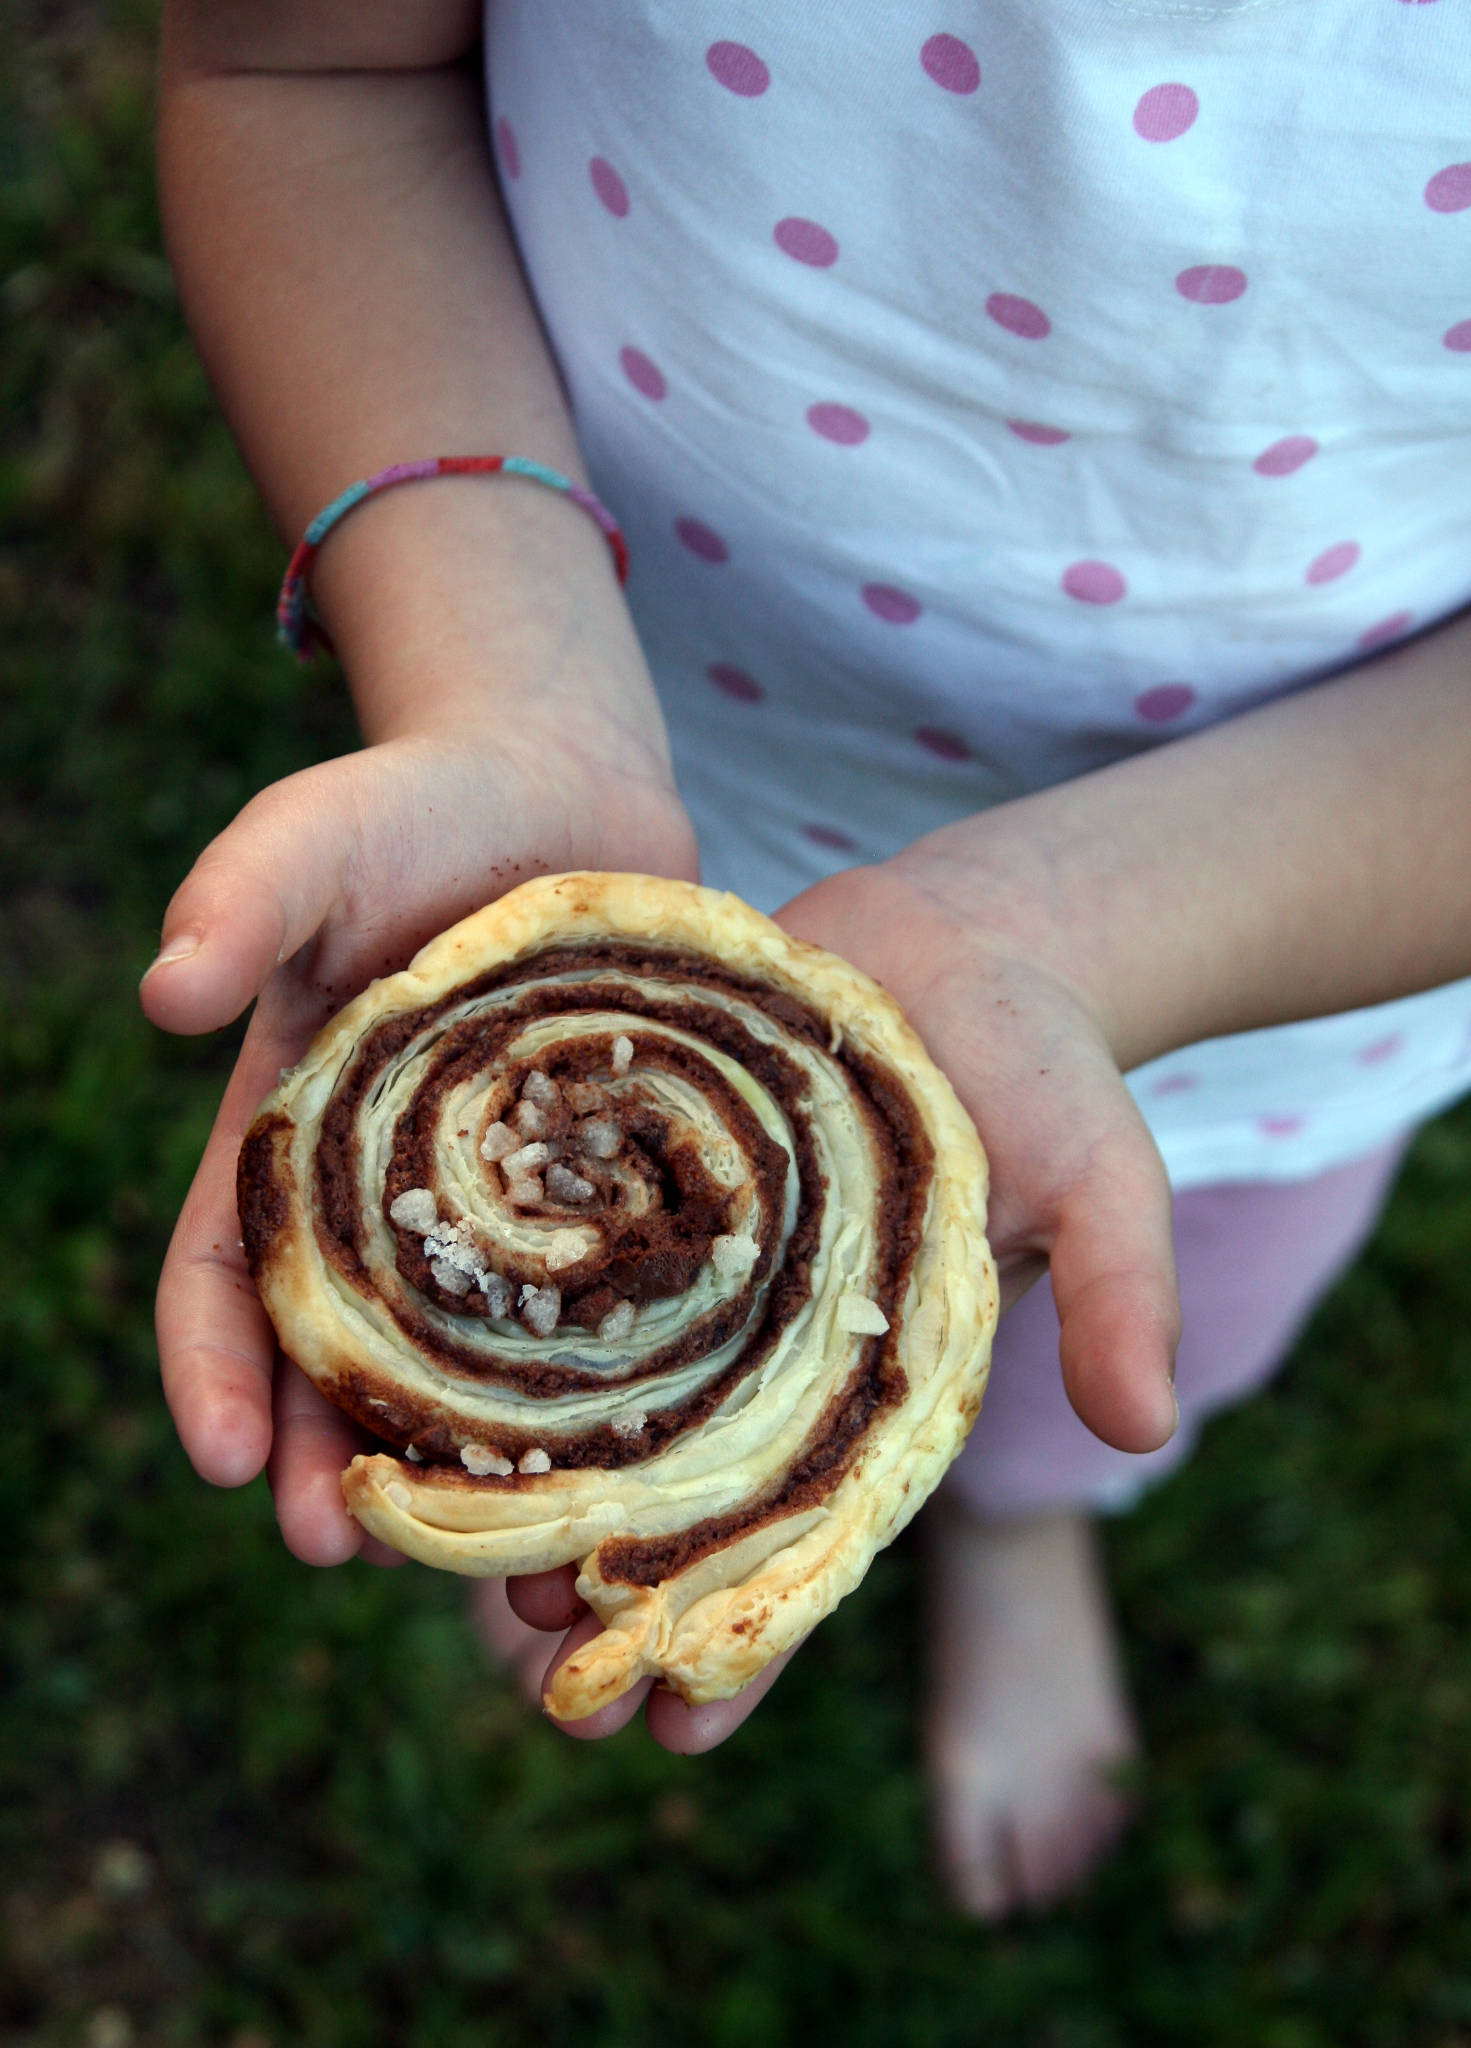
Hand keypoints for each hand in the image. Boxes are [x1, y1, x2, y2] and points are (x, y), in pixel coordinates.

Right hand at [141, 711, 696, 1567]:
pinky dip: (603, 1378)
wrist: (566, 780)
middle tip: (348, 1552)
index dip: (213, 1371)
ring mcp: (504, 1203)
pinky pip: (602, 1299)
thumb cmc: (418, 806)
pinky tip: (634, 1441)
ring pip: (472, 1361)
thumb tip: (165, 993)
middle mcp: (388, 1196)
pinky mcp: (608, 1187)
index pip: (224, 1275)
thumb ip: (243, 897)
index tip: (224, 1465)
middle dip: (325, 1460)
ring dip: (461, 1457)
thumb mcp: (318, 835)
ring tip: (483, 1545)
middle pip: (340, 1357)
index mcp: (290, 1141)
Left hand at [516, 836, 1180, 1757]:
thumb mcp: (1102, 1174)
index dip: (752, 1644)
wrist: (957, 943)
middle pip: (679, 1499)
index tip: (676, 1738)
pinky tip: (413, 1372)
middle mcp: (769, 1349)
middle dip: (610, 1591)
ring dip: (524, 1482)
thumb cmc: (1044, 1066)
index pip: (810, 1545)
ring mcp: (695, 1269)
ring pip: (593, 1402)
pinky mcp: (637, 1183)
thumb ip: (1119, 1290)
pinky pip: (554, 1263)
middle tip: (535, 1678)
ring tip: (439, 1559)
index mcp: (874, 1389)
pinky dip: (493, 1323)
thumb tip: (1142, 1428)